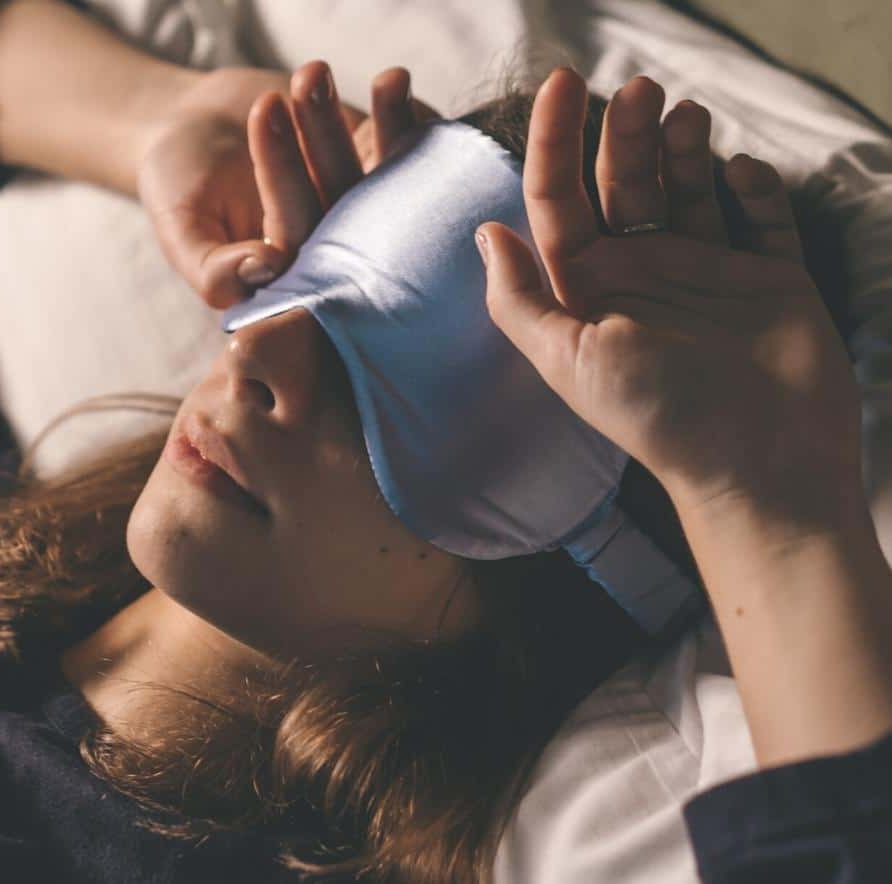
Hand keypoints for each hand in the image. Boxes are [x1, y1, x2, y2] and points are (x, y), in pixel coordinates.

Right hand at [138, 62, 435, 307]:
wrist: (195, 126)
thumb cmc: (178, 184)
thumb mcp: (181, 229)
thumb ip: (212, 267)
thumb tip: (266, 271)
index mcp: (286, 284)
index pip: (301, 242)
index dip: (287, 187)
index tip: (264, 125)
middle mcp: (331, 254)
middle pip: (342, 206)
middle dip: (313, 143)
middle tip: (270, 98)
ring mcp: (359, 208)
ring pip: (374, 173)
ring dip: (348, 122)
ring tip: (310, 72)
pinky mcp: (378, 163)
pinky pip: (401, 147)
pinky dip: (399, 114)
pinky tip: (390, 82)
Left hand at [479, 69, 860, 522]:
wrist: (757, 465)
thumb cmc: (656, 416)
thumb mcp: (567, 359)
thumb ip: (519, 299)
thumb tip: (483, 231)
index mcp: (588, 287)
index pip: (560, 200)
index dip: (555, 141)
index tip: (561, 84)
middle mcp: (643, 273)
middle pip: (625, 182)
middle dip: (626, 132)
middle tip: (639, 91)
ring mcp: (708, 272)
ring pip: (689, 188)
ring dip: (685, 147)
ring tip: (686, 115)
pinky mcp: (769, 278)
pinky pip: (761, 219)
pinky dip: (753, 189)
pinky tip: (741, 171)